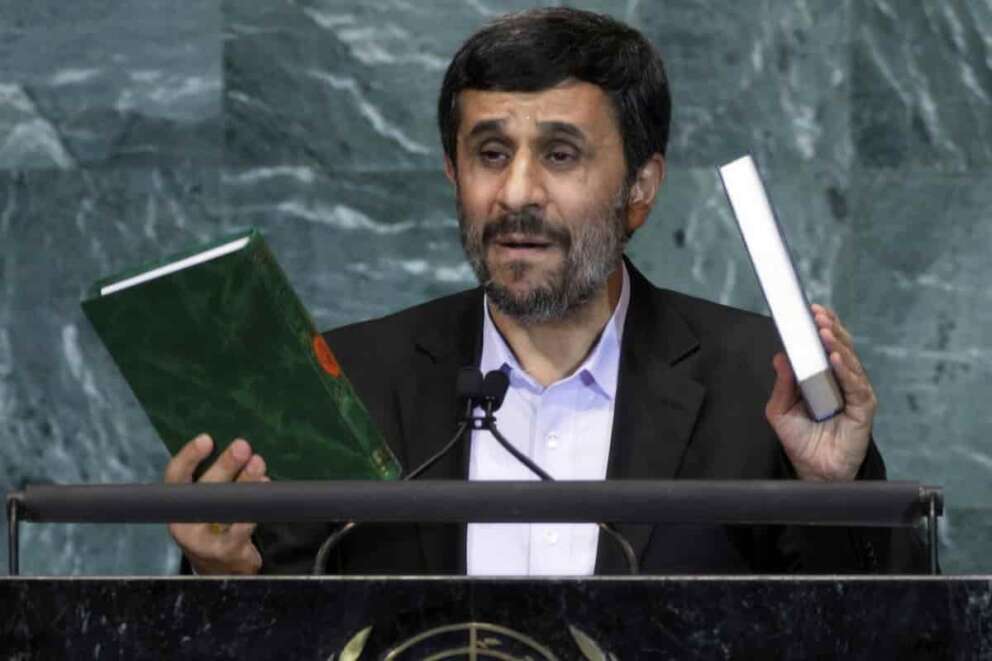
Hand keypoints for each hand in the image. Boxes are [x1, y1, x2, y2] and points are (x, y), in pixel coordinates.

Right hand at [164, 434, 268, 574]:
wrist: (221, 569)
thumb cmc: (215, 525)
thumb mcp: (208, 503)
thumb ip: (221, 479)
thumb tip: (244, 451)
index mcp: (177, 506)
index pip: (176, 477)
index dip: (189, 457)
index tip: (206, 439)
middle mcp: (185, 524)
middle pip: (204, 489)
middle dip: (225, 466)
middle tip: (243, 446)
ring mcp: (204, 540)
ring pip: (225, 507)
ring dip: (244, 483)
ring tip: (258, 464)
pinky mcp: (226, 550)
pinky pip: (242, 527)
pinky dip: (254, 508)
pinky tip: (263, 491)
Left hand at [765, 305, 877, 481]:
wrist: (813, 471)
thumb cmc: (800, 440)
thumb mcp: (781, 411)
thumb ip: (782, 385)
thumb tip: (780, 357)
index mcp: (823, 377)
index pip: (825, 346)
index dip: (821, 327)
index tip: (811, 311)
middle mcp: (841, 381)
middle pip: (841, 348)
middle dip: (829, 329)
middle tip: (817, 315)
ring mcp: (854, 393)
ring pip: (849, 362)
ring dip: (837, 345)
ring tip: (824, 331)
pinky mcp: (864, 408)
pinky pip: (856, 385)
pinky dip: (846, 370)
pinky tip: (835, 358)